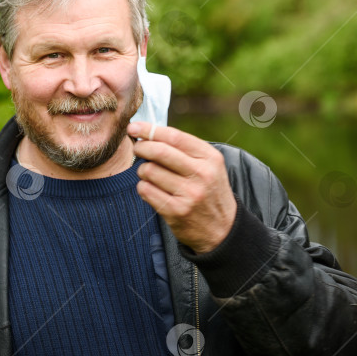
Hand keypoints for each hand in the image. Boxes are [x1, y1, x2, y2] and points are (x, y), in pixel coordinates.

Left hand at [127, 122, 236, 253]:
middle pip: (159, 152)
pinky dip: (143, 187)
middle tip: (137, 149)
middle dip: (141, 147)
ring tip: (150, 174)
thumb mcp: (209, 165)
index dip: (150, 129)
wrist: (222, 229)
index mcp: (210, 158)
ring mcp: (189, 194)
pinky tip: (152, 189)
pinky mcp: (176, 211)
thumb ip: (184, 148)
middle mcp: (202, 174)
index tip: (134, 127)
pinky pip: (146, 190)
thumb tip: (148, 132)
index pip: (174, 137)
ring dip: (142, 170)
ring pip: (149, 171)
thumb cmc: (209, 190)